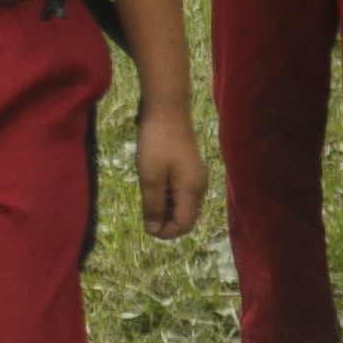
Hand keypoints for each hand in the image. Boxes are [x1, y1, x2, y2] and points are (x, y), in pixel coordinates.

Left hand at [134, 98, 207, 238]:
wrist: (166, 110)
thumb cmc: (156, 143)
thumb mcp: (150, 177)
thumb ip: (152, 205)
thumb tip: (153, 230)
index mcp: (192, 191)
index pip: (184, 225)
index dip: (165, 232)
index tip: (145, 225)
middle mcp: (199, 187)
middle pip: (184, 217)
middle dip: (164, 221)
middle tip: (143, 209)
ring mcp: (195, 177)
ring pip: (181, 205)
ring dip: (164, 208)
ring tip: (146, 195)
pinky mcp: (189, 169)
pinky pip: (180, 192)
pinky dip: (166, 195)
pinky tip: (152, 185)